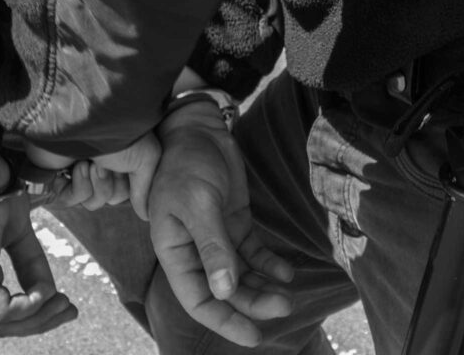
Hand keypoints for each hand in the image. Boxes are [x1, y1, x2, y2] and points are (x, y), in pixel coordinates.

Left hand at [0, 156, 77, 337]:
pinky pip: (0, 309)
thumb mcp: (16, 231)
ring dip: (36, 317)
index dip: (30, 317)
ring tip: (63, 303)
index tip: (62, 304)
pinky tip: (47, 292)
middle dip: (37, 323)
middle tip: (69, 311)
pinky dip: (28, 306)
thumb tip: (49, 293)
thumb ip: (29, 264)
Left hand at [26, 133, 160, 218]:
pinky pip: (70, 200)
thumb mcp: (145, 159)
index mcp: (123, 158)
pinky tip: (79, 167)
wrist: (85, 120)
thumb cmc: (120, 135)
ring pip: (93, 202)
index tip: (129, 167)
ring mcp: (80, 169)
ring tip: (92, 162)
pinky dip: (78, 186)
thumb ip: (144, 189)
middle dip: (112, 183)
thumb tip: (144, 214)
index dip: (131, 185)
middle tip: (107, 162)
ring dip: (97, 184)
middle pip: (113, 198)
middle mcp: (103, 163)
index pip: (129, 190)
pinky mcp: (60, 174)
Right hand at [148, 101, 294, 346]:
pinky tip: (287, 272)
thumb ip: (212, 247)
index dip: (223, 320)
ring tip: (288, 294)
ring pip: (241, 275)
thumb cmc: (187, 164)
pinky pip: (253, 252)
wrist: (199, 130)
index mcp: (174, 251)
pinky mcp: (234, 222)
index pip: (198, 299)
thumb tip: (224, 292)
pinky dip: (269, 264)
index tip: (253, 335)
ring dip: (263, 287)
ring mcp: (216, 237)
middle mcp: (194, 250)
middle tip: (284, 307)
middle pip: (224, 291)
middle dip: (252, 303)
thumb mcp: (198, 204)